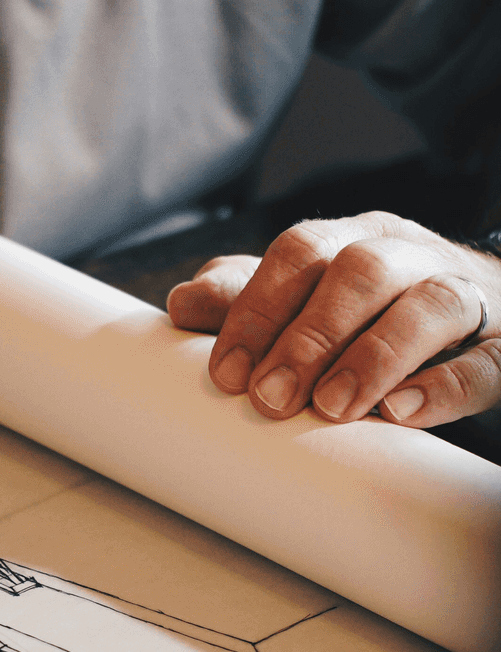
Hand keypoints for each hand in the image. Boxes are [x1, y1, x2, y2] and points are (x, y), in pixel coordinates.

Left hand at [167, 212, 499, 426]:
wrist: (485, 312)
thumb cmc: (372, 309)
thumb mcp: (307, 296)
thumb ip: (247, 297)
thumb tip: (182, 304)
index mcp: (353, 239)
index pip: (301, 251)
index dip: (258, 308)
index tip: (226, 373)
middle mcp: (411, 255)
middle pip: (361, 272)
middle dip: (309, 336)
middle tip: (270, 399)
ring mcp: (468, 296)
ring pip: (431, 303)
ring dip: (375, 356)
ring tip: (332, 407)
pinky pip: (488, 361)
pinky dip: (446, 387)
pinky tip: (403, 413)